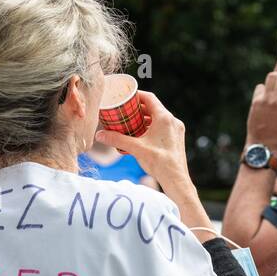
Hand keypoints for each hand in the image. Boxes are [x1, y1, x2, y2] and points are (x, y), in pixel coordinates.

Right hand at [95, 91, 207, 230]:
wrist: (176, 180)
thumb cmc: (160, 163)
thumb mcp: (136, 149)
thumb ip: (117, 140)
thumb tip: (100, 135)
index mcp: (164, 118)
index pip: (149, 98)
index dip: (137, 95)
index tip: (126, 97)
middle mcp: (172, 121)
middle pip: (153, 108)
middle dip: (139, 109)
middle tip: (126, 111)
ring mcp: (176, 130)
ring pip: (158, 118)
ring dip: (145, 119)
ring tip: (131, 123)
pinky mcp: (176, 139)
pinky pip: (162, 127)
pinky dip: (152, 128)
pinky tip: (142, 136)